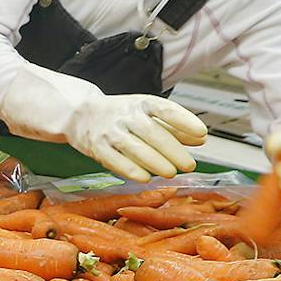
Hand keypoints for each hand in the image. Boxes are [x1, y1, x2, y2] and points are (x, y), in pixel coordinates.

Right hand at [0, 65, 206, 181]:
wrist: (78, 114)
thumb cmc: (121, 116)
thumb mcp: (146, 114)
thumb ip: (174, 126)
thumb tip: (200, 139)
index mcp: (140, 103)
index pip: (164, 109)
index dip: (184, 121)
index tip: (202, 133)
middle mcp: (124, 115)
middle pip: (152, 132)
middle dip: (173, 150)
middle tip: (189, 164)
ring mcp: (109, 132)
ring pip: (135, 148)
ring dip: (156, 162)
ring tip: (171, 173)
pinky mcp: (96, 148)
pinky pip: (115, 161)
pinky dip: (132, 170)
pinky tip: (146, 177)